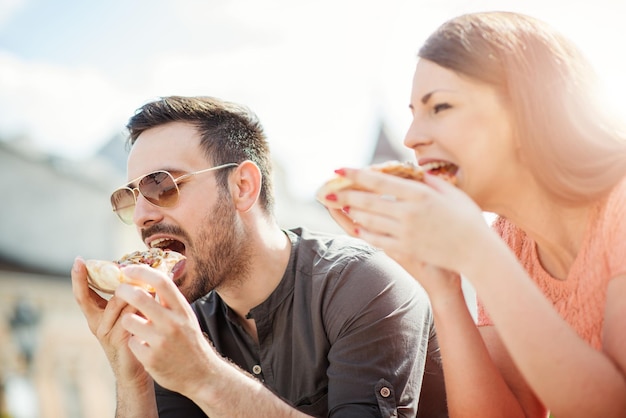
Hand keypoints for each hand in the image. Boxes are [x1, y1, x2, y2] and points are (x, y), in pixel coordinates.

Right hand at [71, 257, 149, 384]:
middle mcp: (97, 323)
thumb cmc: (134, 336)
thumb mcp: (128, 313)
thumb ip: (129, 297)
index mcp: (97, 315)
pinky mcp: (119, 340)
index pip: (83, 294)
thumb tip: (140, 271)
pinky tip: (151, 301)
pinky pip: (129, 316)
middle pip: (92, 297)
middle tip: (105, 266)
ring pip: (117, 303)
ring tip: (144, 281)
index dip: (79, 278)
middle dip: (96, 280)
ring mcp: (106, 333)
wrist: (137, 369)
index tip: (78, 261)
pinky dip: (140, 306)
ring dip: (131, 291)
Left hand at [114, 264, 216, 398]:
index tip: (128, 269)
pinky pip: (131, 342)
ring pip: (128, 320)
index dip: (141, 272)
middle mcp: (172, 323)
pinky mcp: (150, 358)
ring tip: (136, 326)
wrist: (201, 375)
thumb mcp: (186, 317)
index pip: (161, 282)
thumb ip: (170, 301)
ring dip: (128, 321)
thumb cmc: (189, 341)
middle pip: (139, 297)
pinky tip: (145, 347)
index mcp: (182, 310)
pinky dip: (134, 343)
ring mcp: (161, 341)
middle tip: (118, 290)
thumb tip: (152, 278)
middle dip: (123, 290)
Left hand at [324, 168, 489, 273]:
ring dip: (351, 212)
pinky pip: (377, 240)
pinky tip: (354, 227)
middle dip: (345, 194)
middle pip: (368, 201)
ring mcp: (406, 233)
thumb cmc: (468, 220)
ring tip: (339, 204)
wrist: (477, 253)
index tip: (340, 169)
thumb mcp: (452, 193)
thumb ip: (430, 181)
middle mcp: (409, 213)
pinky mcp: (406, 250)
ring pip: (369, 221)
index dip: (356, 174)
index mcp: (420, 195)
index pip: (380, 181)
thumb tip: (412, 172)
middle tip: (328, 189)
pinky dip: (363, 232)